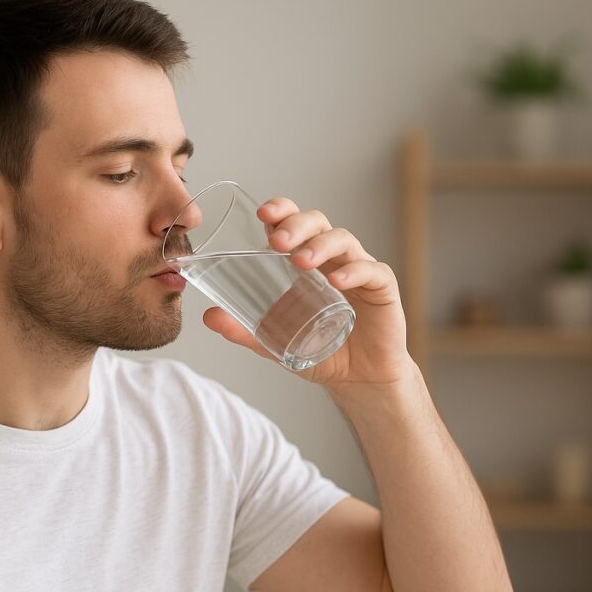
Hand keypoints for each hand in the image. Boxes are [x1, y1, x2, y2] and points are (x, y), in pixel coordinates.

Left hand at [201, 197, 416, 389]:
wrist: (359, 379)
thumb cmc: (320, 350)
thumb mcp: (275, 341)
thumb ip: (244, 331)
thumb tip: (208, 317)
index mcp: (306, 261)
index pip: (293, 223)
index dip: (281, 211)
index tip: (262, 215)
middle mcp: (333, 258)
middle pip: (317, 223)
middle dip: (296, 224)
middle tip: (277, 241)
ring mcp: (358, 269)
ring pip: (343, 240)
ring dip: (320, 245)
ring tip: (300, 261)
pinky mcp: (382, 288)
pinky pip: (372, 270)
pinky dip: (354, 271)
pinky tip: (336, 280)